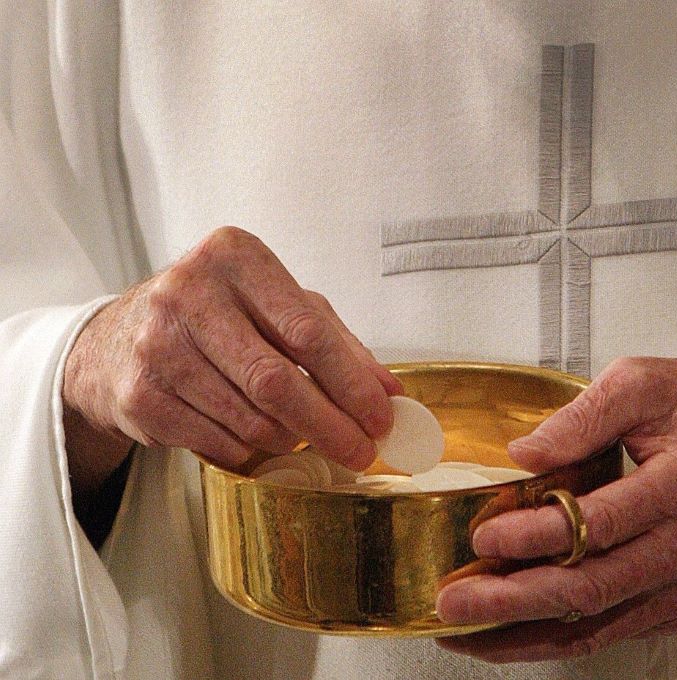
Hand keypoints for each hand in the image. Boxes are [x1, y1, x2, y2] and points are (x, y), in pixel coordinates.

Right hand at [63, 227, 401, 496]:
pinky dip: (249, 450)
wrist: (119, 337)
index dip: (351, 382)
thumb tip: (390, 392)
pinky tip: (255, 437)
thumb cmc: (217, 314)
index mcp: (233, 257)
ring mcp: (157, 345)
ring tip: (300, 434)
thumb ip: (337, 343)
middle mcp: (188, 293)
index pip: (306, 330)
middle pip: (276, 380)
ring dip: (289, 437)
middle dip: (329, 425)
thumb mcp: (277, 307)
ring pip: (249, 418)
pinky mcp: (139, 394)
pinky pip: (217, 442)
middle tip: (360, 450)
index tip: (381, 416)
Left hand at [435, 357, 676, 661]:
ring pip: (595, 622)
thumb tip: (524, 454)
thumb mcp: (645, 383)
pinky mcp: (672, 605)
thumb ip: (584, 415)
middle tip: (455, 601)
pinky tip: (505, 634)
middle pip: (592, 586)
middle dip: (514, 599)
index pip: (601, 522)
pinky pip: (608, 632)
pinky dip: (552, 638)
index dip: (538, 535)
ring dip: (523, 630)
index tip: (486, 536)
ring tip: (463, 629)